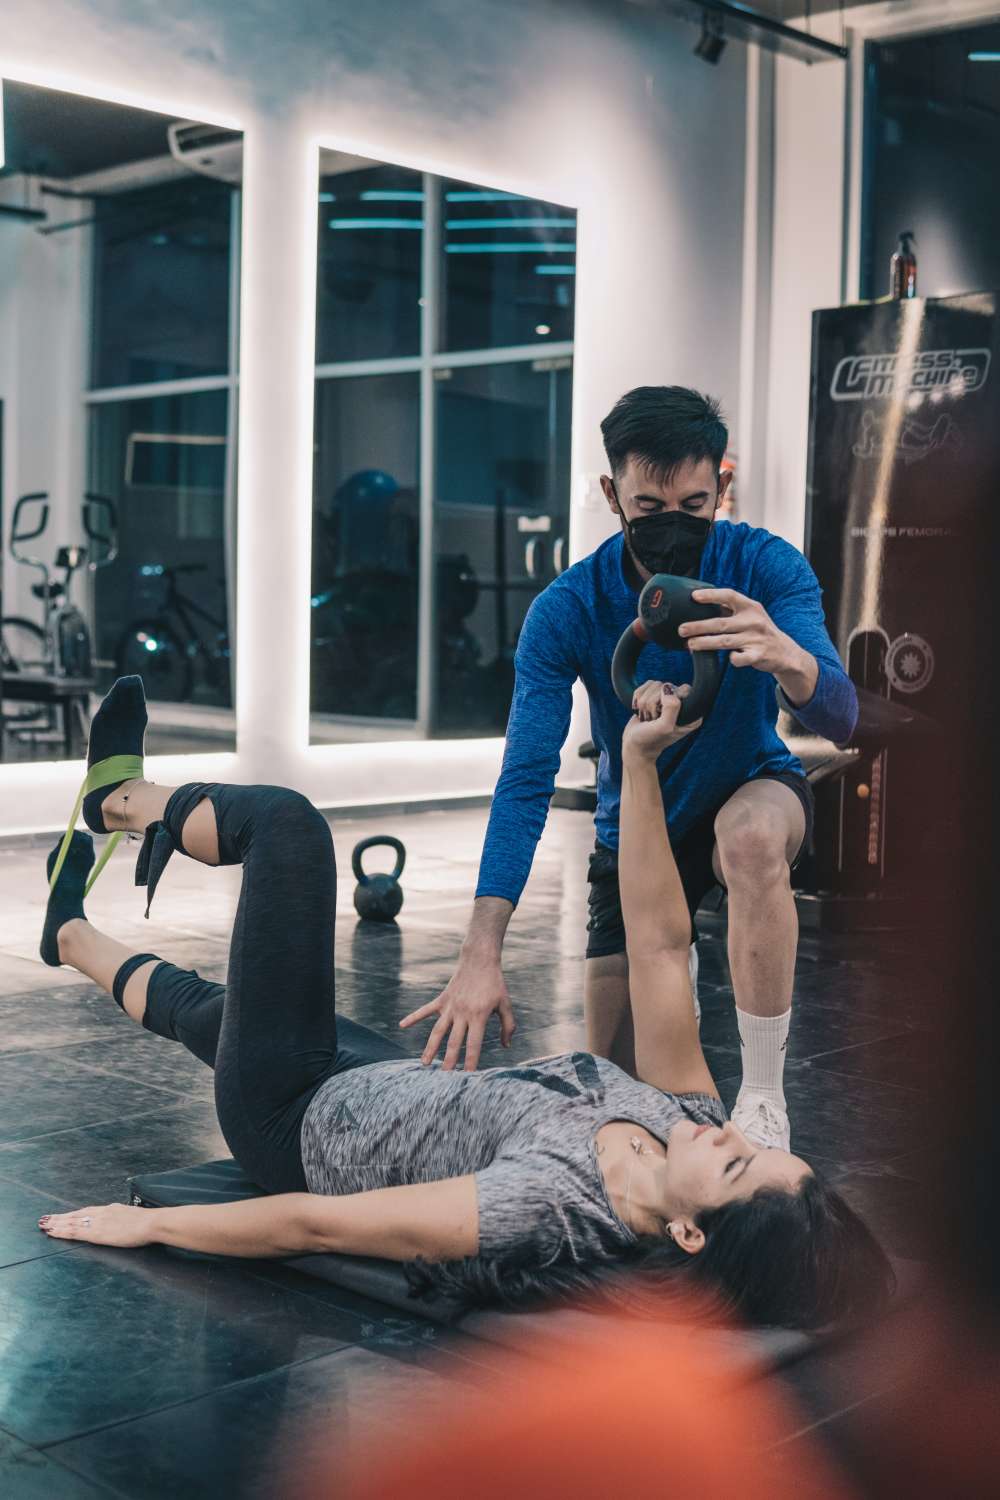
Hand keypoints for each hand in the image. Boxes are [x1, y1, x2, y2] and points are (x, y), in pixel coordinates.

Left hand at [39, 1203, 154, 1247]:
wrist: (150, 1223)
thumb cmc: (146, 1221)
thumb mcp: (131, 1214)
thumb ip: (121, 1215)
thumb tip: (117, 1215)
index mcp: (109, 1209)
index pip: (86, 1211)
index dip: (72, 1214)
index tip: (62, 1216)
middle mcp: (100, 1213)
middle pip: (75, 1215)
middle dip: (59, 1218)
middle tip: (45, 1220)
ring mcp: (97, 1223)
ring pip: (71, 1222)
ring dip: (56, 1223)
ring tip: (44, 1225)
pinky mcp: (96, 1233)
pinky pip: (74, 1231)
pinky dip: (62, 1231)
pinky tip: (53, 1232)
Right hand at [399, 957, 515, 1070]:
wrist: (479, 961)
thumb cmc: (495, 984)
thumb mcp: (506, 1004)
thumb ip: (508, 1025)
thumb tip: (506, 1045)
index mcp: (479, 1016)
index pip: (473, 1045)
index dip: (471, 1062)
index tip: (468, 1077)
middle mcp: (462, 1013)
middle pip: (453, 1042)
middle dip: (449, 1062)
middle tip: (444, 1079)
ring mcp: (450, 1007)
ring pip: (437, 1031)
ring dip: (430, 1048)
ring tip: (425, 1064)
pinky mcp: (442, 999)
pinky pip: (425, 1010)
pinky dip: (413, 1017)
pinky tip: (402, 1025)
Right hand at [624, 682, 701, 758]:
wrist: (634, 746)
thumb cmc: (651, 740)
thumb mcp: (665, 727)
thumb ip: (671, 707)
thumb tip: (667, 688)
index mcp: (692, 713)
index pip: (685, 690)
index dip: (670, 700)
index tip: (663, 716)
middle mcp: (682, 705)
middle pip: (667, 685)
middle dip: (654, 703)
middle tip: (653, 720)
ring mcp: (667, 700)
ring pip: (655, 684)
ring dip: (645, 703)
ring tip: (648, 718)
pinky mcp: (653, 696)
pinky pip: (646, 685)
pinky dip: (638, 698)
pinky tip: (641, 712)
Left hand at [680, 588, 802, 674]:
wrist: (784, 652)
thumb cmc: (759, 631)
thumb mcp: (750, 614)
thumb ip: (729, 608)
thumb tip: (699, 602)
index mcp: (751, 607)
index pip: (729, 596)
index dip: (711, 595)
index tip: (694, 597)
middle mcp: (753, 621)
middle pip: (720, 623)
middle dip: (698, 626)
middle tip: (681, 629)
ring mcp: (756, 638)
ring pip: (724, 642)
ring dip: (704, 643)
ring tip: (689, 644)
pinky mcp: (758, 655)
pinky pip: (738, 659)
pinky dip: (731, 659)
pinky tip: (727, 658)